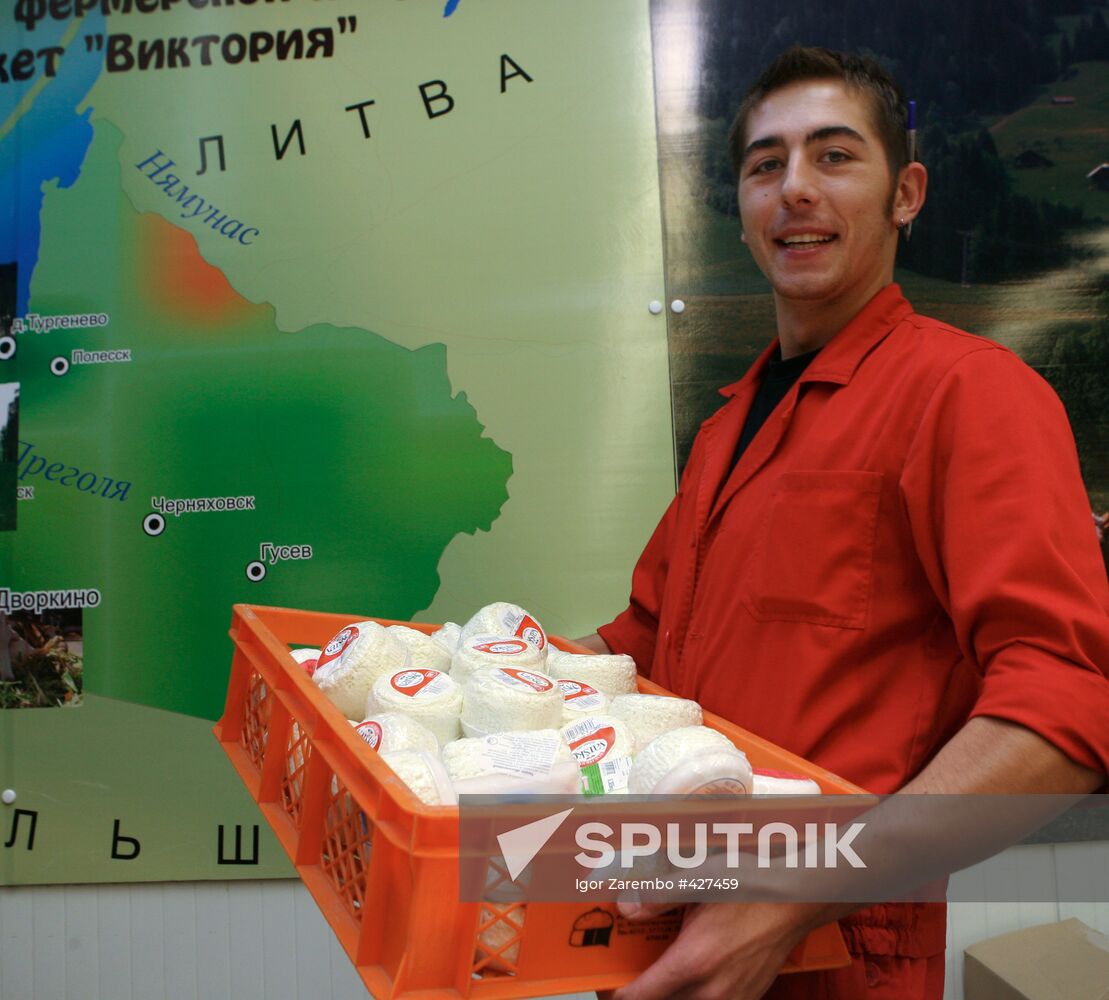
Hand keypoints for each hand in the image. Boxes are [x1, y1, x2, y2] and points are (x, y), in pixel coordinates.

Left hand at [609, 901, 812, 999]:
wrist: (797, 899)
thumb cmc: (749, 885)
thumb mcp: (697, 880)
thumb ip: (656, 896)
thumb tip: (624, 907)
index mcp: (692, 963)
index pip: (638, 998)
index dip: (614, 993)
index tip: (608, 980)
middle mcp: (711, 991)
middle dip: (640, 994)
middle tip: (630, 974)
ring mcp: (732, 999)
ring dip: (668, 995)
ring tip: (659, 974)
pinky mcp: (747, 999)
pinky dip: (692, 995)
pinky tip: (691, 974)